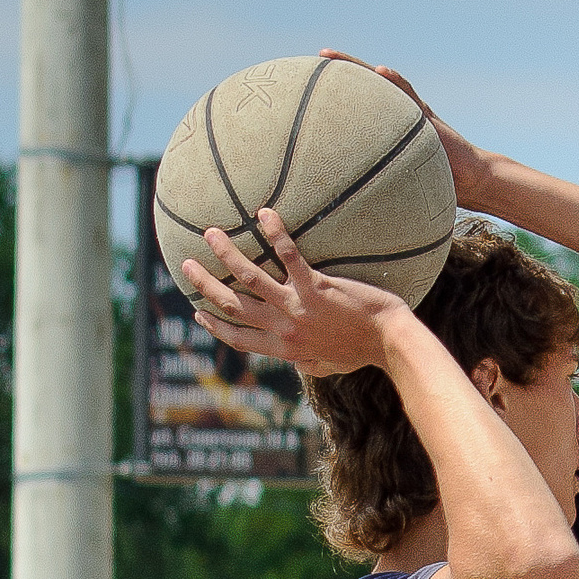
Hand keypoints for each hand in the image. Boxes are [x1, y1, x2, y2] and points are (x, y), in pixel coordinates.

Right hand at [183, 208, 407, 377]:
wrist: (391, 343)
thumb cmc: (364, 352)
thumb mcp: (329, 365)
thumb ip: (307, 362)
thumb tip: (297, 361)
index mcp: (287, 348)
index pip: (240, 339)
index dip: (216, 326)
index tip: (199, 312)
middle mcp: (286, 329)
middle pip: (233, 305)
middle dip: (206, 285)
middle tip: (186, 265)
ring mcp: (299, 307)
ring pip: (250, 279)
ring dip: (226, 255)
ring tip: (211, 233)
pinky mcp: (317, 287)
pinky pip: (290, 256)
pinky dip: (275, 233)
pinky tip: (264, 213)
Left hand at [317, 50, 491, 206]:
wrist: (472, 180)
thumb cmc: (437, 186)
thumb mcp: (400, 186)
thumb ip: (379, 188)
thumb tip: (347, 212)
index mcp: (385, 132)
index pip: (355, 109)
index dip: (332, 99)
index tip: (306, 90)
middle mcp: (395, 116)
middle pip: (361, 88)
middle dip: (335, 73)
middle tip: (313, 60)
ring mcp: (410, 112)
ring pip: (379, 82)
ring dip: (355, 66)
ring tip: (329, 55)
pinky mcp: (427, 115)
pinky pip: (409, 93)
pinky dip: (395, 81)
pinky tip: (382, 71)